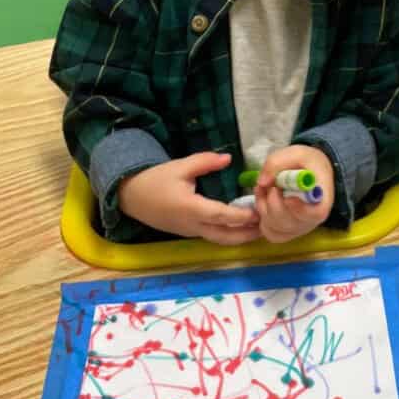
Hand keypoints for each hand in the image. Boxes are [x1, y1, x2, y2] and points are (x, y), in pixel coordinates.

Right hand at [117, 152, 260, 244]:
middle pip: (224, 237)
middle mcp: (192, 225)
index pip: (221, 216)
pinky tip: (240, 227)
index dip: (241, 216)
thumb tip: (228, 158)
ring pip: (219, 240)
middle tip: (267, 226)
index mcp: (190, 208)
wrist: (131, 197)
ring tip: (260, 229)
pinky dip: (228, 235)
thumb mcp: (180, 166)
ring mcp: (190, 232)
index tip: (258, 211)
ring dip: (240, 237)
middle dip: (247, 234)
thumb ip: (205, 162)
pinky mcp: (188, 232)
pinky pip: (212, 237)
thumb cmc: (155, 180)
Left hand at [253, 145, 333, 243]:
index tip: (287, 197)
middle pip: (289, 223)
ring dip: (264, 207)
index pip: (316, 213)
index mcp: (322, 199)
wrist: (310, 173)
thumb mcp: (296, 153)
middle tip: (272, 184)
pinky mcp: (287, 232)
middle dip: (273, 202)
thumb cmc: (307, 163)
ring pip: (276, 228)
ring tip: (265, 188)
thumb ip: (277, 162)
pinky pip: (270, 233)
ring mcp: (299, 228)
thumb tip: (262, 182)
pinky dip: (262, 218)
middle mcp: (312, 219)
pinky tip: (264, 201)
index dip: (300, 209)